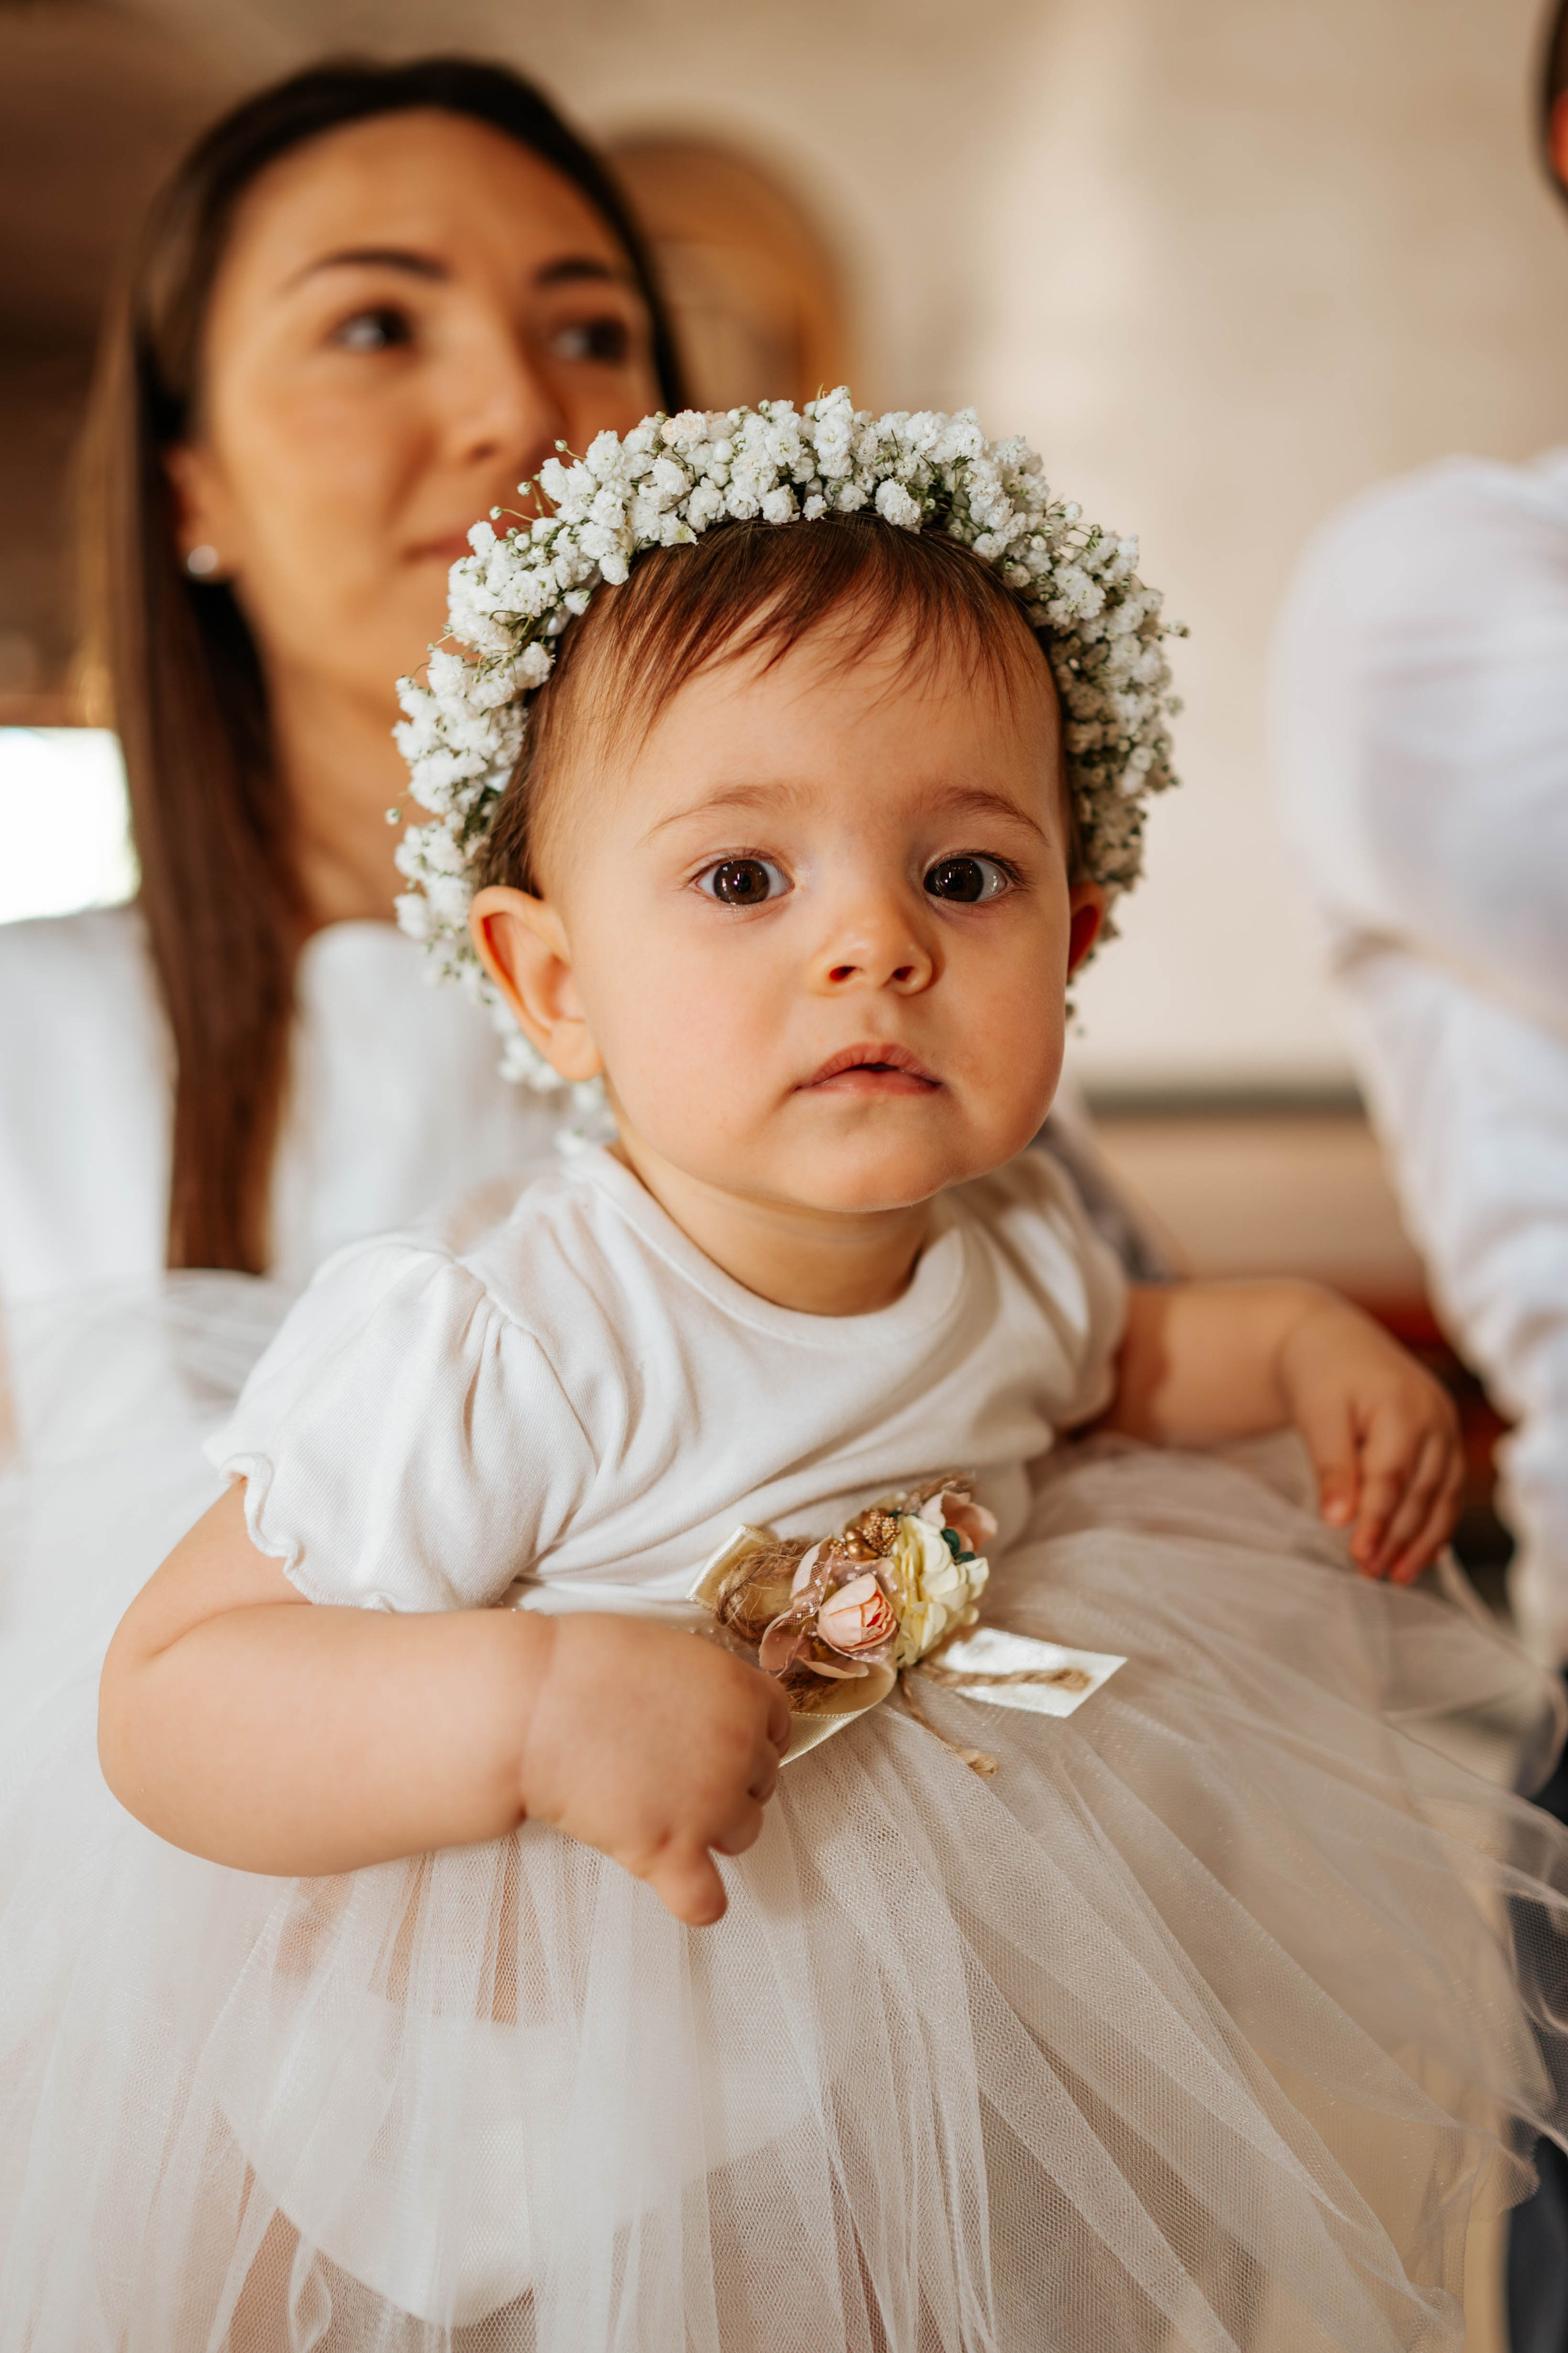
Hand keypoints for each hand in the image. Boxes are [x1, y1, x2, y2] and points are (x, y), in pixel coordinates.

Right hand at [516, 1614, 792, 1926]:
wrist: (529, 1703)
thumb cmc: (583, 1666)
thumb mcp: (668, 1651)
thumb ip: (704, 1687)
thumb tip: (705, 1712)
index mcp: (742, 1692)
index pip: (779, 1725)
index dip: (749, 1735)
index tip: (717, 1741)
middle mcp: (740, 1748)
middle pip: (762, 1781)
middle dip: (726, 1779)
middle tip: (671, 1769)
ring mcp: (710, 1803)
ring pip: (743, 1834)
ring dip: (710, 1829)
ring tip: (656, 1807)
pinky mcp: (669, 1850)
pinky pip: (705, 1899)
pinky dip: (696, 1898)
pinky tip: (675, 1882)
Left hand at [1276, 1296, 1462, 1581]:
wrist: (1333, 1341)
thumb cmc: (1319, 1376)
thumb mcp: (1315, 1414)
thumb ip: (1330, 1467)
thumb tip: (1337, 1521)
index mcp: (1401, 1406)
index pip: (1392, 1478)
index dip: (1377, 1521)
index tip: (1359, 1557)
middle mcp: (1434, 1418)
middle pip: (1420, 1492)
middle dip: (1397, 1538)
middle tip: (1371, 1574)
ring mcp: (1446, 1429)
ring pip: (1442, 1496)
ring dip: (1421, 1540)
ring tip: (1396, 1575)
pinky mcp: (1445, 1440)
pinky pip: (1448, 1489)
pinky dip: (1435, 1523)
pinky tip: (1420, 1553)